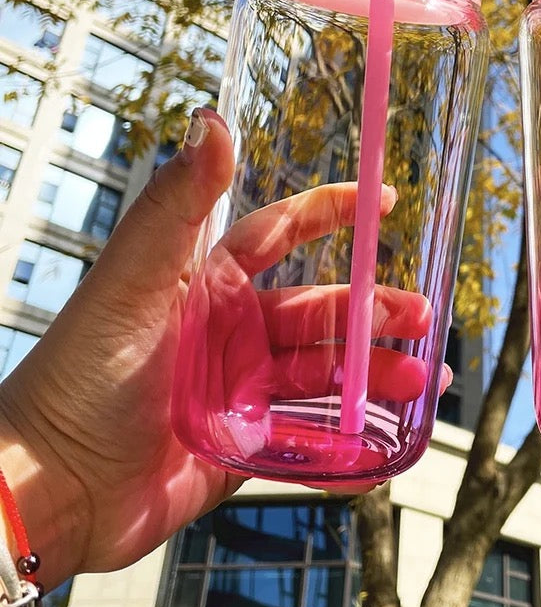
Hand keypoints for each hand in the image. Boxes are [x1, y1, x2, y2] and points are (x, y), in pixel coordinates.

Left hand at [0, 108, 446, 586]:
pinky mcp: (243, 447)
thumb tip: (210, 119)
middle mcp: (229, 333)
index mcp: (206, 286)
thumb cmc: (81, 374)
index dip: (331, 214)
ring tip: (422, 376)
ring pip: (324, 373)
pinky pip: (310, 437)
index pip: (279, 235)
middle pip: (318, 312)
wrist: (51, 487)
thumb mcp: (134, 280)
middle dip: (373, 311)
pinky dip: (352, 437)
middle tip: (422, 316)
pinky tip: (390, 433)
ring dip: (374, 371)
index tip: (383, 201)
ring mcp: (240, 391)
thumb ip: (176, 203)